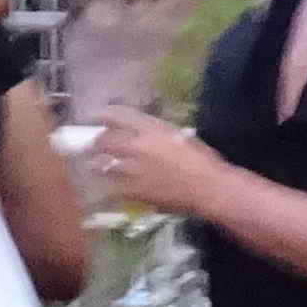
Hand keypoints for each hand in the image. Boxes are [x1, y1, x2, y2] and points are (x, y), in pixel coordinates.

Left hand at [79, 107, 227, 214]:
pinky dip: (109, 184)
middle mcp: (136, 146)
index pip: (116, 115)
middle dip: (98, 143)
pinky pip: (112, 186)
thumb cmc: (202, 160)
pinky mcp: (133, 191)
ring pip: (102, 164)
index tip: (98, 117)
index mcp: (150, 129)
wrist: (209, 188)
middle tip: (98, 146)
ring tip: (98, 165)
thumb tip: (141, 131)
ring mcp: (132, 170)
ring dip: (99, 163)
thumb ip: (156, 131)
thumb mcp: (179, 135)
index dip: (103, 115)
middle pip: (104, 140)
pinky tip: (110, 186)